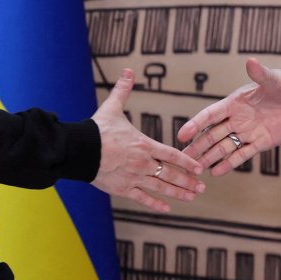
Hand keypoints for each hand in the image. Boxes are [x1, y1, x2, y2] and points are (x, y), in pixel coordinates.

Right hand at [92, 69, 205, 212]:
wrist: (78, 150)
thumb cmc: (96, 129)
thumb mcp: (112, 107)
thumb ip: (123, 90)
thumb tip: (129, 71)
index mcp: (144, 144)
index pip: (172, 154)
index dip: (187, 161)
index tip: (199, 168)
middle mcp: (143, 163)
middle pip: (171, 174)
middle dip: (188, 181)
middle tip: (202, 187)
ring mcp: (134, 177)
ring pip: (161, 187)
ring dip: (178, 193)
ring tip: (191, 197)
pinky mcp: (122, 188)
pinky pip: (142, 197)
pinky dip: (155, 203)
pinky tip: (167, 208)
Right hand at [177, 58, 280, 175]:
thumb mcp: (275, 80)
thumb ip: (261, 74)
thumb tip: (250, 61)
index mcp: (236, 102)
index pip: (211, 115)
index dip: (196, 124)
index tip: (182, 135)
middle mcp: (238, 118)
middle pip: (213, 134)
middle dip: (198, 146)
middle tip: (182, 158)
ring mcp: (248, 131)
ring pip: (224, 147)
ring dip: (210, 157)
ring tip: (195, 169)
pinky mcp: (261, 142)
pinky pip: (242, 155)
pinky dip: (229, 163)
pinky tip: (216, 173)